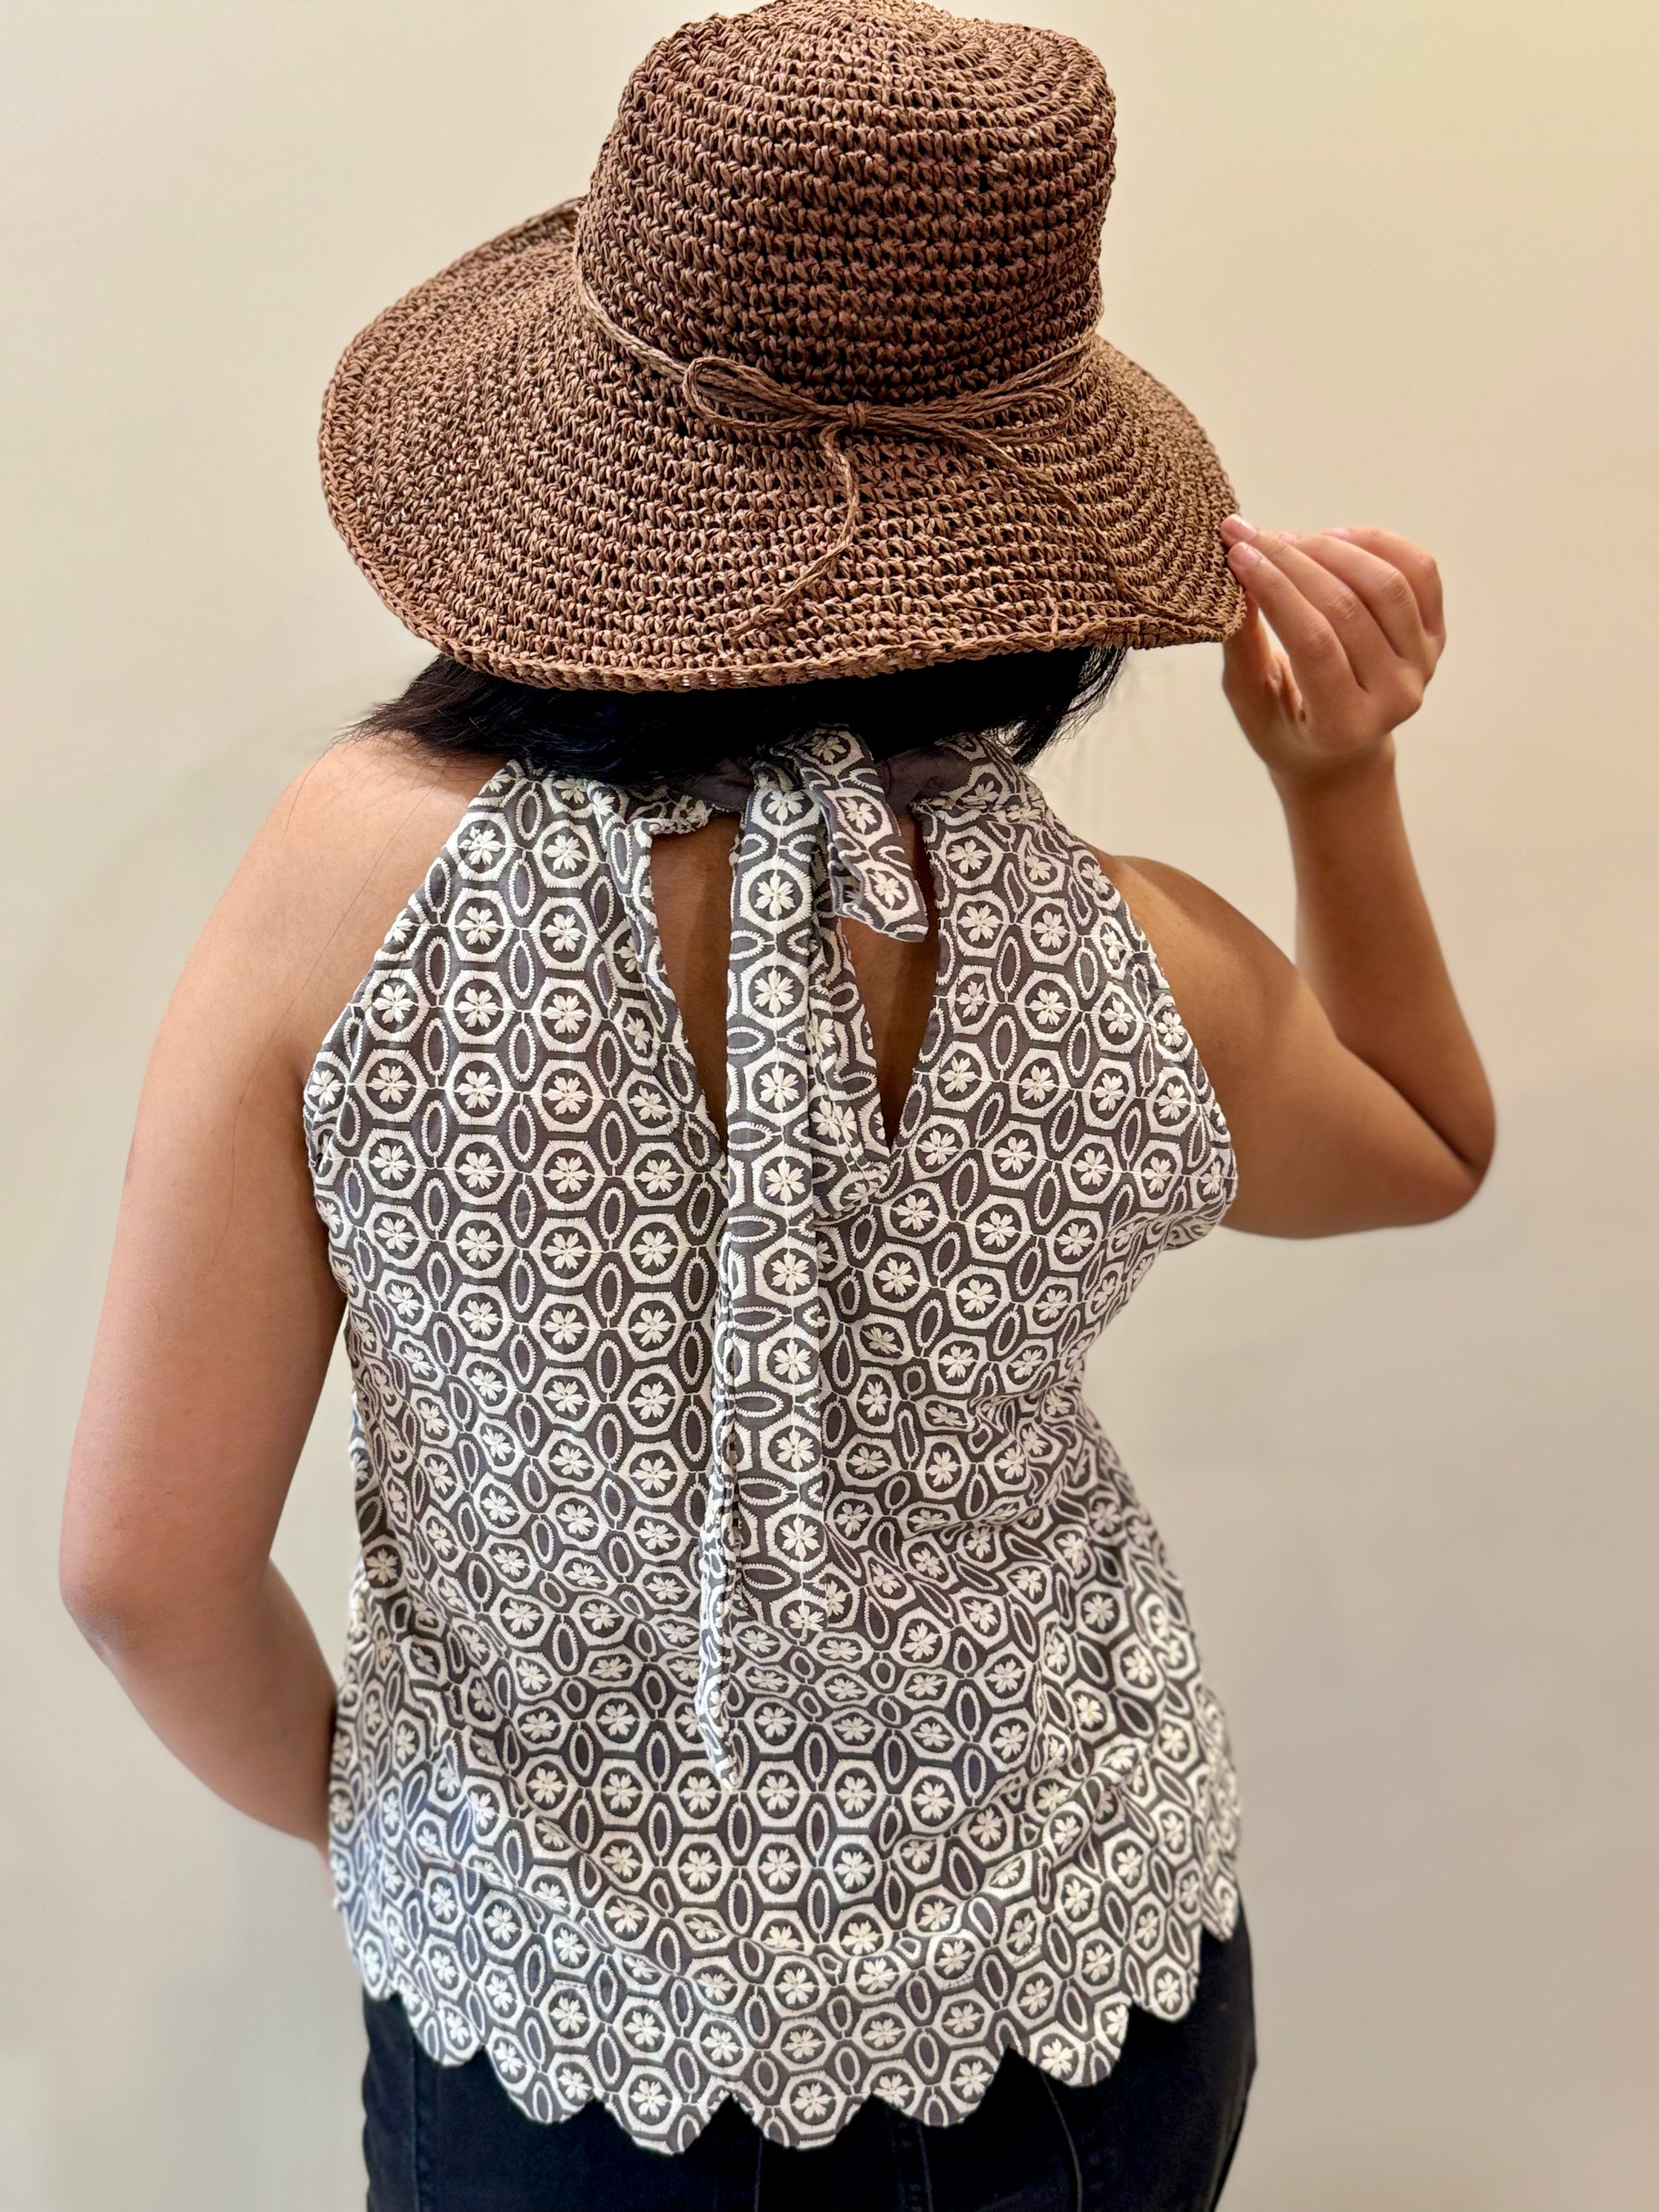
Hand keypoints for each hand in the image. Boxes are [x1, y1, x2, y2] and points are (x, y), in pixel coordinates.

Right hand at [1217, 519, 1445, 788]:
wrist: (1341, 753)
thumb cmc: (1284, 728)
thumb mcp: (1250, 701)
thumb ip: (1242, 645)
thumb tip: (1237, 575)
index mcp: (1344, 725)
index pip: (1313, 642)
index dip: (1275, 589)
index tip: (1237, 552)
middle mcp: (1396, 697)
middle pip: (1348, 608)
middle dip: (1294, 561)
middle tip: (1252, 535)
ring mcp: (1423, 665)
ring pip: (1386, 584)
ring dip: (1332, 548)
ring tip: (1290, 538)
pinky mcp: (1436, 637)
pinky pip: (1421, 572)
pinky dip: (1378, 543)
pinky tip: (1336, 536)